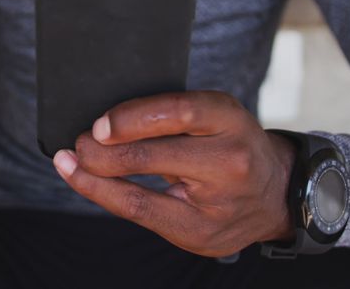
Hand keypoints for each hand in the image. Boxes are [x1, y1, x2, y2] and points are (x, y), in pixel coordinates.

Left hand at [52, 91, 295, 257]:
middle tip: (79, 143)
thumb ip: (170, 116)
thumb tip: (104, 122)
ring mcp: (218, 205)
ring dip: (96, 179)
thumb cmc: (230, 145)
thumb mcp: (214, 116)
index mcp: (231, 120)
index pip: (178, 113)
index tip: (98, 125)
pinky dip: (107, 198)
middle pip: (153, 157)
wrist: (275, 193)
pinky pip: (143, 218)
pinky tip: (86, 183)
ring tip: (73, 163)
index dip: (131, 119)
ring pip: (141, 197)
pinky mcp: (202, 236)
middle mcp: (231, 160)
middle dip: (103, 153)